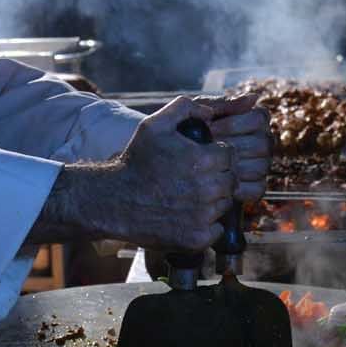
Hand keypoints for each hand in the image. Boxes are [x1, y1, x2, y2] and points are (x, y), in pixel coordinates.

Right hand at [29, 98, 234, 249]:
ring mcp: (203, 215)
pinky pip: (216, 229)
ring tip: (187, 196)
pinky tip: (186, 215)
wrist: (114, 201)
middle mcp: (207, 188)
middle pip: (231, 180)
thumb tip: (210, 112)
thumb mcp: (154, 125)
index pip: (230, 155)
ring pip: (225, 204)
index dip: (216, 156)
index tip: (200, 161)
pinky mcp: (197, 238)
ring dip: (213, 200)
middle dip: (217, 177)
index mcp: (203, 160)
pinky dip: (206, 224)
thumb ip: (185, 108)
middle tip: (193, 180)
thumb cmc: (135, 161)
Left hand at [189, 90, 270, 203]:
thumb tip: (254, 97)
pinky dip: (239, 189)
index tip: (210, 129)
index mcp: (254, 121)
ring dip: (234, 168)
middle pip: (263, 144)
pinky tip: (217, 184)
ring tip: (209, 168)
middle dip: (232, 147)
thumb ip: (223, 104)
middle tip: (207, 151)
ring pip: (261, 167)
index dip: (234, 124)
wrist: (173, 161)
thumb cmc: (187, 132)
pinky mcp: (254, 188)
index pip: (259, 118)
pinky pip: (257, 189)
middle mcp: (262, 142)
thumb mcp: (199, 114)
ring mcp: (261, 166)